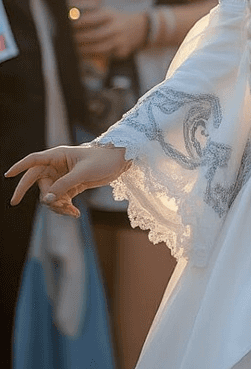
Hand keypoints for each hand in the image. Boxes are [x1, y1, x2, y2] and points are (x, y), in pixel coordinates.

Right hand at [5, 144, 129, 217]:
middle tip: (23, 204)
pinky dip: (65, 207)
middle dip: (38, 195)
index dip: (19, 167)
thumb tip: (46, 200)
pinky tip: (75, 213)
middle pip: (37, 182)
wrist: (121, 162)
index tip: (7, 175)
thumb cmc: (103, 160)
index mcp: (57, 155)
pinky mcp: (71, 186)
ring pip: (49, 194)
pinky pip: (60, 199)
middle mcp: (57, 165)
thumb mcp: (83, 173)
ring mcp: (63, 177)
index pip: (33, 160)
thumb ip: (63, 186)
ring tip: (72, 211)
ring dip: (57, 205)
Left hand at [73, 7, 147, 59]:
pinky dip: (94, 57)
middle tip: (68, 41)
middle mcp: (116, 28)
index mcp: (111, 15)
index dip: (78, 24)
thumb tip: (71, 18)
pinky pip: (106, 56)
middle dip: (79, 39)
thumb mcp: (107, 12)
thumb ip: (90, 14)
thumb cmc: (117, 20)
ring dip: (85, 51)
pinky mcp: (123, 51)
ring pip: (99, 49)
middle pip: (94, 36)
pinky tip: (85, 56)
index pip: (91, 20)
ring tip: (74, 51)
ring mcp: (120, 41)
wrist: (142, 27)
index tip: (68, 27)